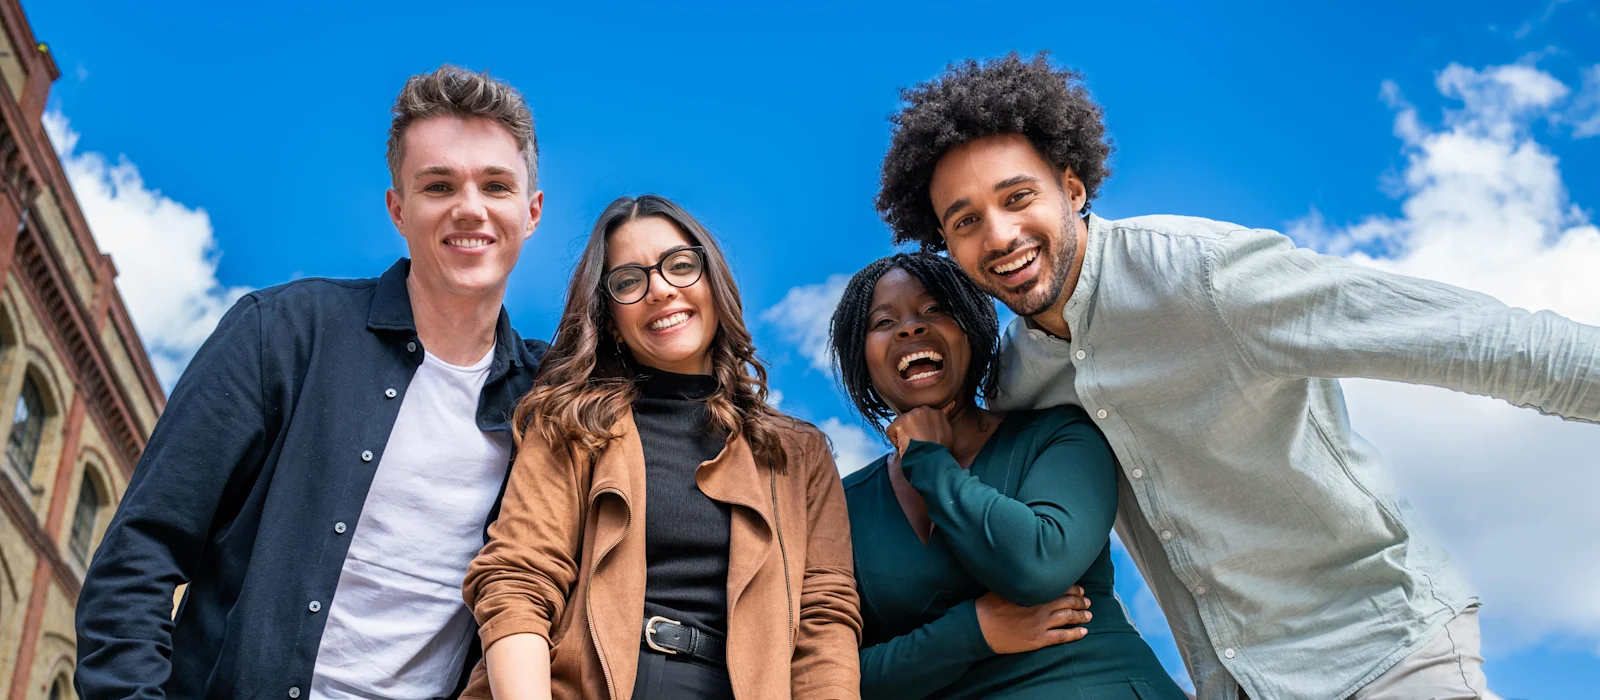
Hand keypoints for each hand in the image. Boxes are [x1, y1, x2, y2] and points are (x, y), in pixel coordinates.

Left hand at [885, 406, 953, 454]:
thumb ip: (945, 417)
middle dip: (911, 429)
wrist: (932, 459)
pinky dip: (894, 441)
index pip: (923, 415)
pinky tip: (904, 447)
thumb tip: (952, 403)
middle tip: (917, 442)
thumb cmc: (940, 450)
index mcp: (936, 412)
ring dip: (903, 435)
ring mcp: (911, 415)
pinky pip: (891, 431)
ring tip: (912, 445)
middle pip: (910, 418)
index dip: (920, 427)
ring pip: (900, 424)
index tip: (922, 436)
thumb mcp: (948, 431)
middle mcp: (924, 410)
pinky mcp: (900, 422)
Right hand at [974, 587, 1091, 654]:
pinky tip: (1084, 632)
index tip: (1079, 589)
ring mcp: (1040, 624)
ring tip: (1089, 615)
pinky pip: (1062, 637)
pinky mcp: (1038, 639)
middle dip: (1080, 601)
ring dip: (1081, 616)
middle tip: (1087, 601)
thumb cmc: (988, 606)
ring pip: (1068, 618)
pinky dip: (1075, 634)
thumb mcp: (1003, 586)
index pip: (1060, 588)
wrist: (979, 628)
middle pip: (1068, 602)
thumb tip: (1027, 573)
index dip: (1073, 588)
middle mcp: (1040, 607)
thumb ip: (1019, 582)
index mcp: (1033, 593)